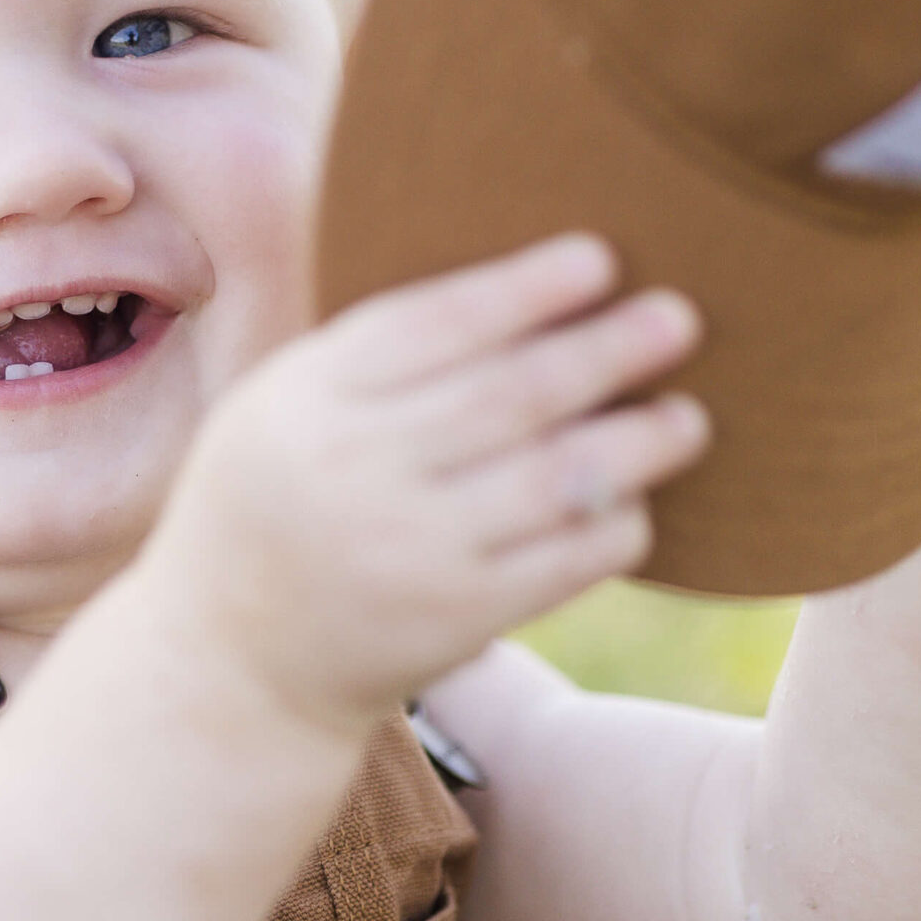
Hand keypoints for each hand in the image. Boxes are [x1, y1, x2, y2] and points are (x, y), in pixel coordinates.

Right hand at [137, 234, 708, 734]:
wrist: (234, 661)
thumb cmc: (276, 501)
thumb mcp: (282, 408)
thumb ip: (374, 354)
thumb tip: (525, 283)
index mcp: (308, 398)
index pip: (435, 324)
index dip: (526, 288)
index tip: (599, 259)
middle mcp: (357, 471)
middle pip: (511, 395)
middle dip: (608, 350)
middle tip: (680, 318)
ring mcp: (411, 551)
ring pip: (555, 478)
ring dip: (638, 441)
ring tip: (687, 417)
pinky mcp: (457, 619)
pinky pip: (566, 560)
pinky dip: (615, 523)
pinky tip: (635, 499)